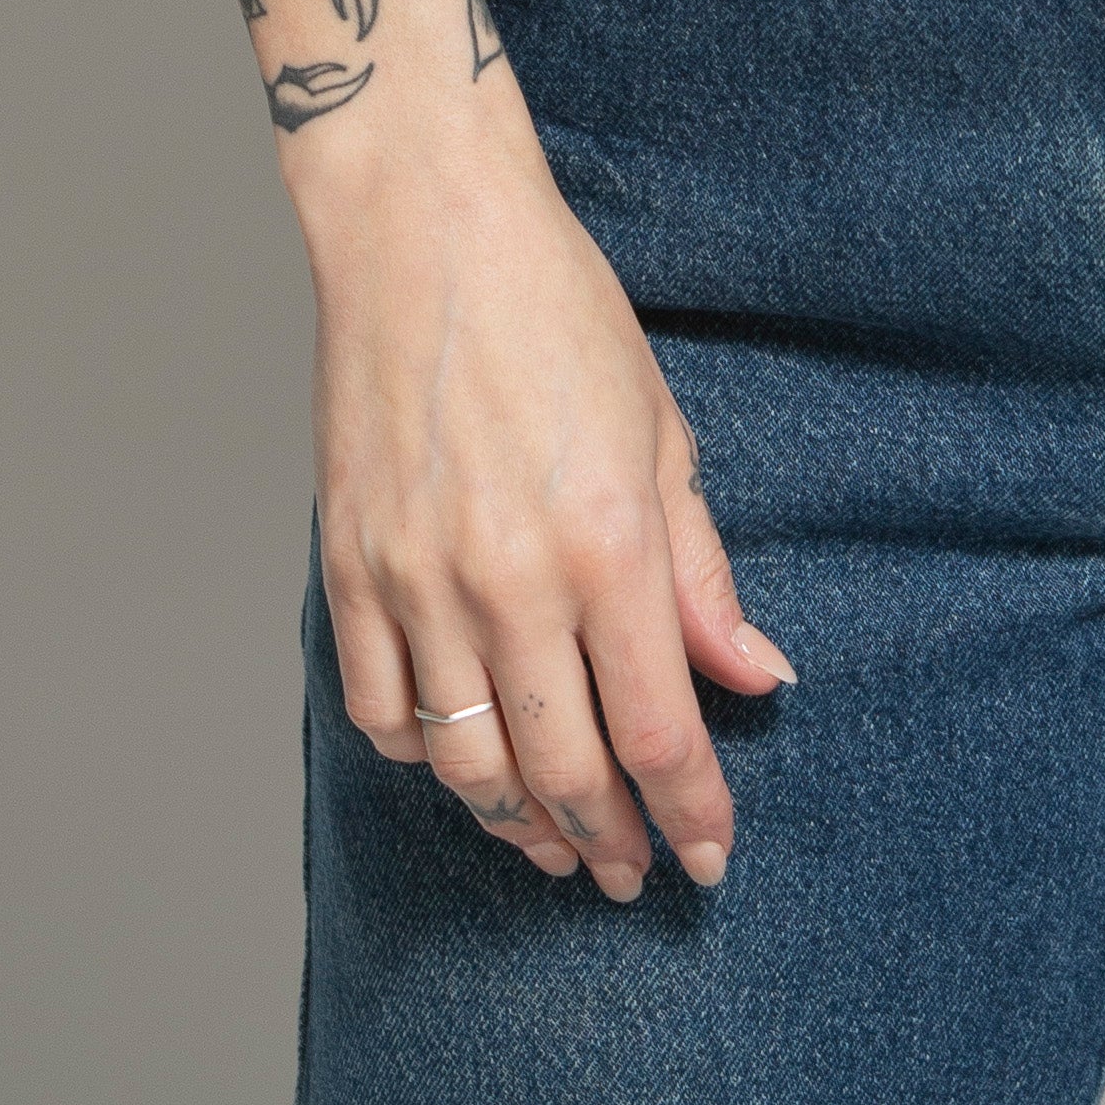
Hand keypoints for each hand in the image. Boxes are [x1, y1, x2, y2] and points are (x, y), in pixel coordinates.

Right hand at [303, 107, 793, 900]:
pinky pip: (382, 711)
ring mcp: (418, 581)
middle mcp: (511, 578)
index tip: (708, 859)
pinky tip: (462, 759)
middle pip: (565, 771)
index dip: (692, 814)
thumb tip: (755, 676)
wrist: (425, 229)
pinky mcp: (350, 569)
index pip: (659, 731)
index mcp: (607, 541)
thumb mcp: (662, 432)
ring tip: (555, 842)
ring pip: (467, 763)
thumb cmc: (558, 311)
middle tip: (633, 875)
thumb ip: (702, 572)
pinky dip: (424, 757)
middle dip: (610, 843)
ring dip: (517, 824)